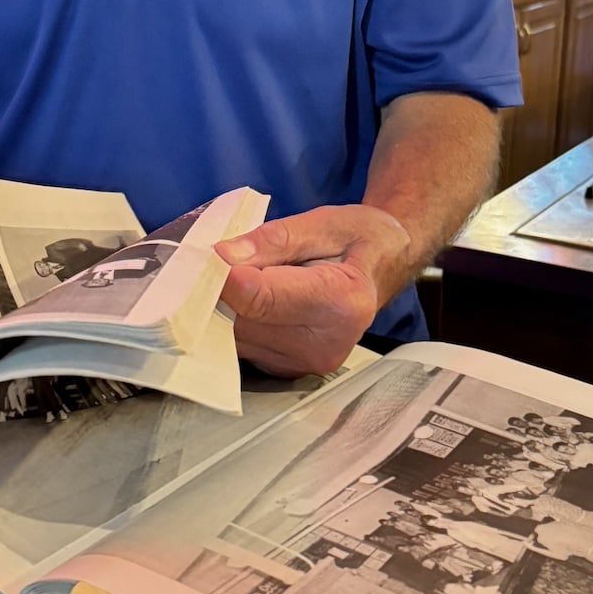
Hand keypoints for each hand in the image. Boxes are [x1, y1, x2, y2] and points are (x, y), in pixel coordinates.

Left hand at [215, 205, 412, 377]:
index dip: (224, 276)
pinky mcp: (289, 370)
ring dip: (221, 306)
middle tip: (208, 259)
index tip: (208, 256)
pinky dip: (233, 321)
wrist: (385, 266)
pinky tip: (242, 298)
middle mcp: (325, 344)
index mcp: (341, 302)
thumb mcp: (321, 223)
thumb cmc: (356, 239)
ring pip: (236, 338)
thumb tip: (222, 256)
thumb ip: (272, 240)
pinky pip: (243, 346)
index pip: (260, 298)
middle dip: (218, 290)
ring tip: (229, 275)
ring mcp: (307, 364)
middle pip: (243, 321)